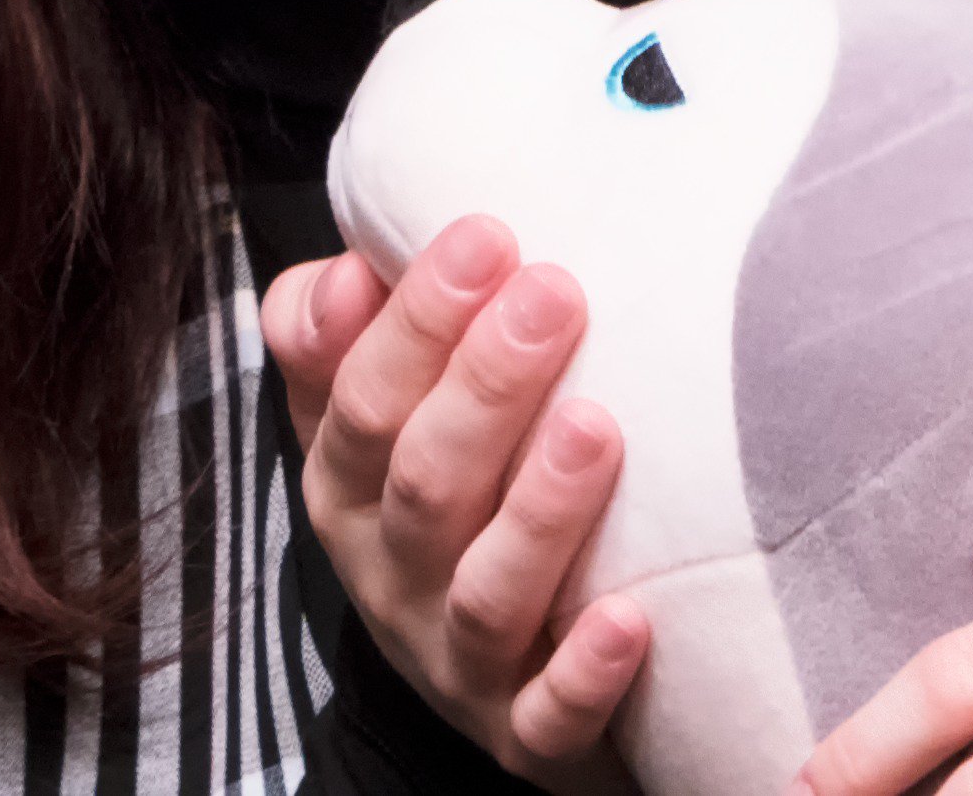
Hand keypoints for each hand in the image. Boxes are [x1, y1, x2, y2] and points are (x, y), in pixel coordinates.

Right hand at [263, 218, 649, 786]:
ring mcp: (457, 661)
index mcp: (349, 486)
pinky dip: (584, 672)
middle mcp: (392, 575)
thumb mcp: (373, 410)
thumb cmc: (453, 489)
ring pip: (485, 593)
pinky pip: (549, 716)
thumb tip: (342, 271)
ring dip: (539, 513)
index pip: (361, 398)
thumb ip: (341, 332)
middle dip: (486, 386)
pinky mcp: (526, 736)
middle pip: (425, 483)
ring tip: (598, 429)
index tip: (487, 235)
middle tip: (554, 295)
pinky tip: (632, 619)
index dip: (417, 319)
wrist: (499, 670)